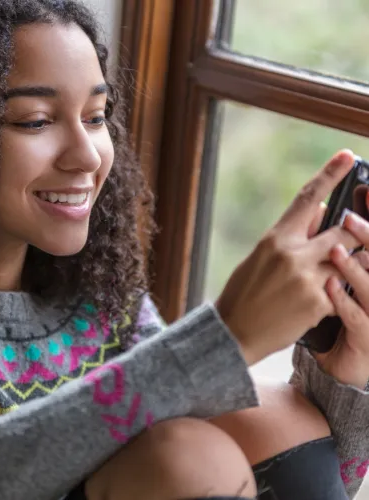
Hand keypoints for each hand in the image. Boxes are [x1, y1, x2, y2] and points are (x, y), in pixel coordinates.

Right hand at [216, 150, 362, 365]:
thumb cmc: (244, 292)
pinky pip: (342, 292)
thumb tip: (319, 212)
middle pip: (345, 232)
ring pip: (350, 262)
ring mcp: (308, 279)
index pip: (307, 199)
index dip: (329, 174)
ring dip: (350, 267)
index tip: (347, 155)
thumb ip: (291, 235)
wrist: (234, 331)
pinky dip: (336, 296)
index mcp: (275, 239)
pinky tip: (314, 306)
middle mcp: (293, 254)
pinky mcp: (318, 304)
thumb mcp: (261, 258)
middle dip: (355, 235)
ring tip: (331, 275)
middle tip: (354, 240)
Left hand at [316, 208, 368, 389]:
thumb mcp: (335, 278)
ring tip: (336, 253)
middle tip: (349, 219)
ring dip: (354, 268)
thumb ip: (333, 246)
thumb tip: (322, 207)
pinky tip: (330, 288)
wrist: (344, 361)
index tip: (365, 189)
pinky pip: (357, 316)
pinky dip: (344, 300)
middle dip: (366, 237)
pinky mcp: (368, 336)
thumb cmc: (340, 315)